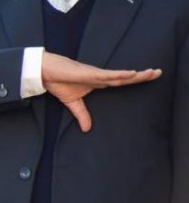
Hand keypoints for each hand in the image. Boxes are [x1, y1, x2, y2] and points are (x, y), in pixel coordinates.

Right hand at [40, 52, 160, 132]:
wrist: (44, 73)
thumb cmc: (58, 82)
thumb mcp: (72, 103)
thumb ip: (82, 115)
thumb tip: (87, 130)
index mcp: (99, 82)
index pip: (121, 82)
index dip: (135, 80)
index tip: (150, 78)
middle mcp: (101, 77)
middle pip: (125, 77)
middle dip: (142, 75)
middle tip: (158, 72)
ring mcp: (95, 74)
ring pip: (120, 75)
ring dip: (136, 74)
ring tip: (151, 72)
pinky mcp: (88, 72)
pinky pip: (107, 74)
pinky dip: (119, 74)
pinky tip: (131, 74)